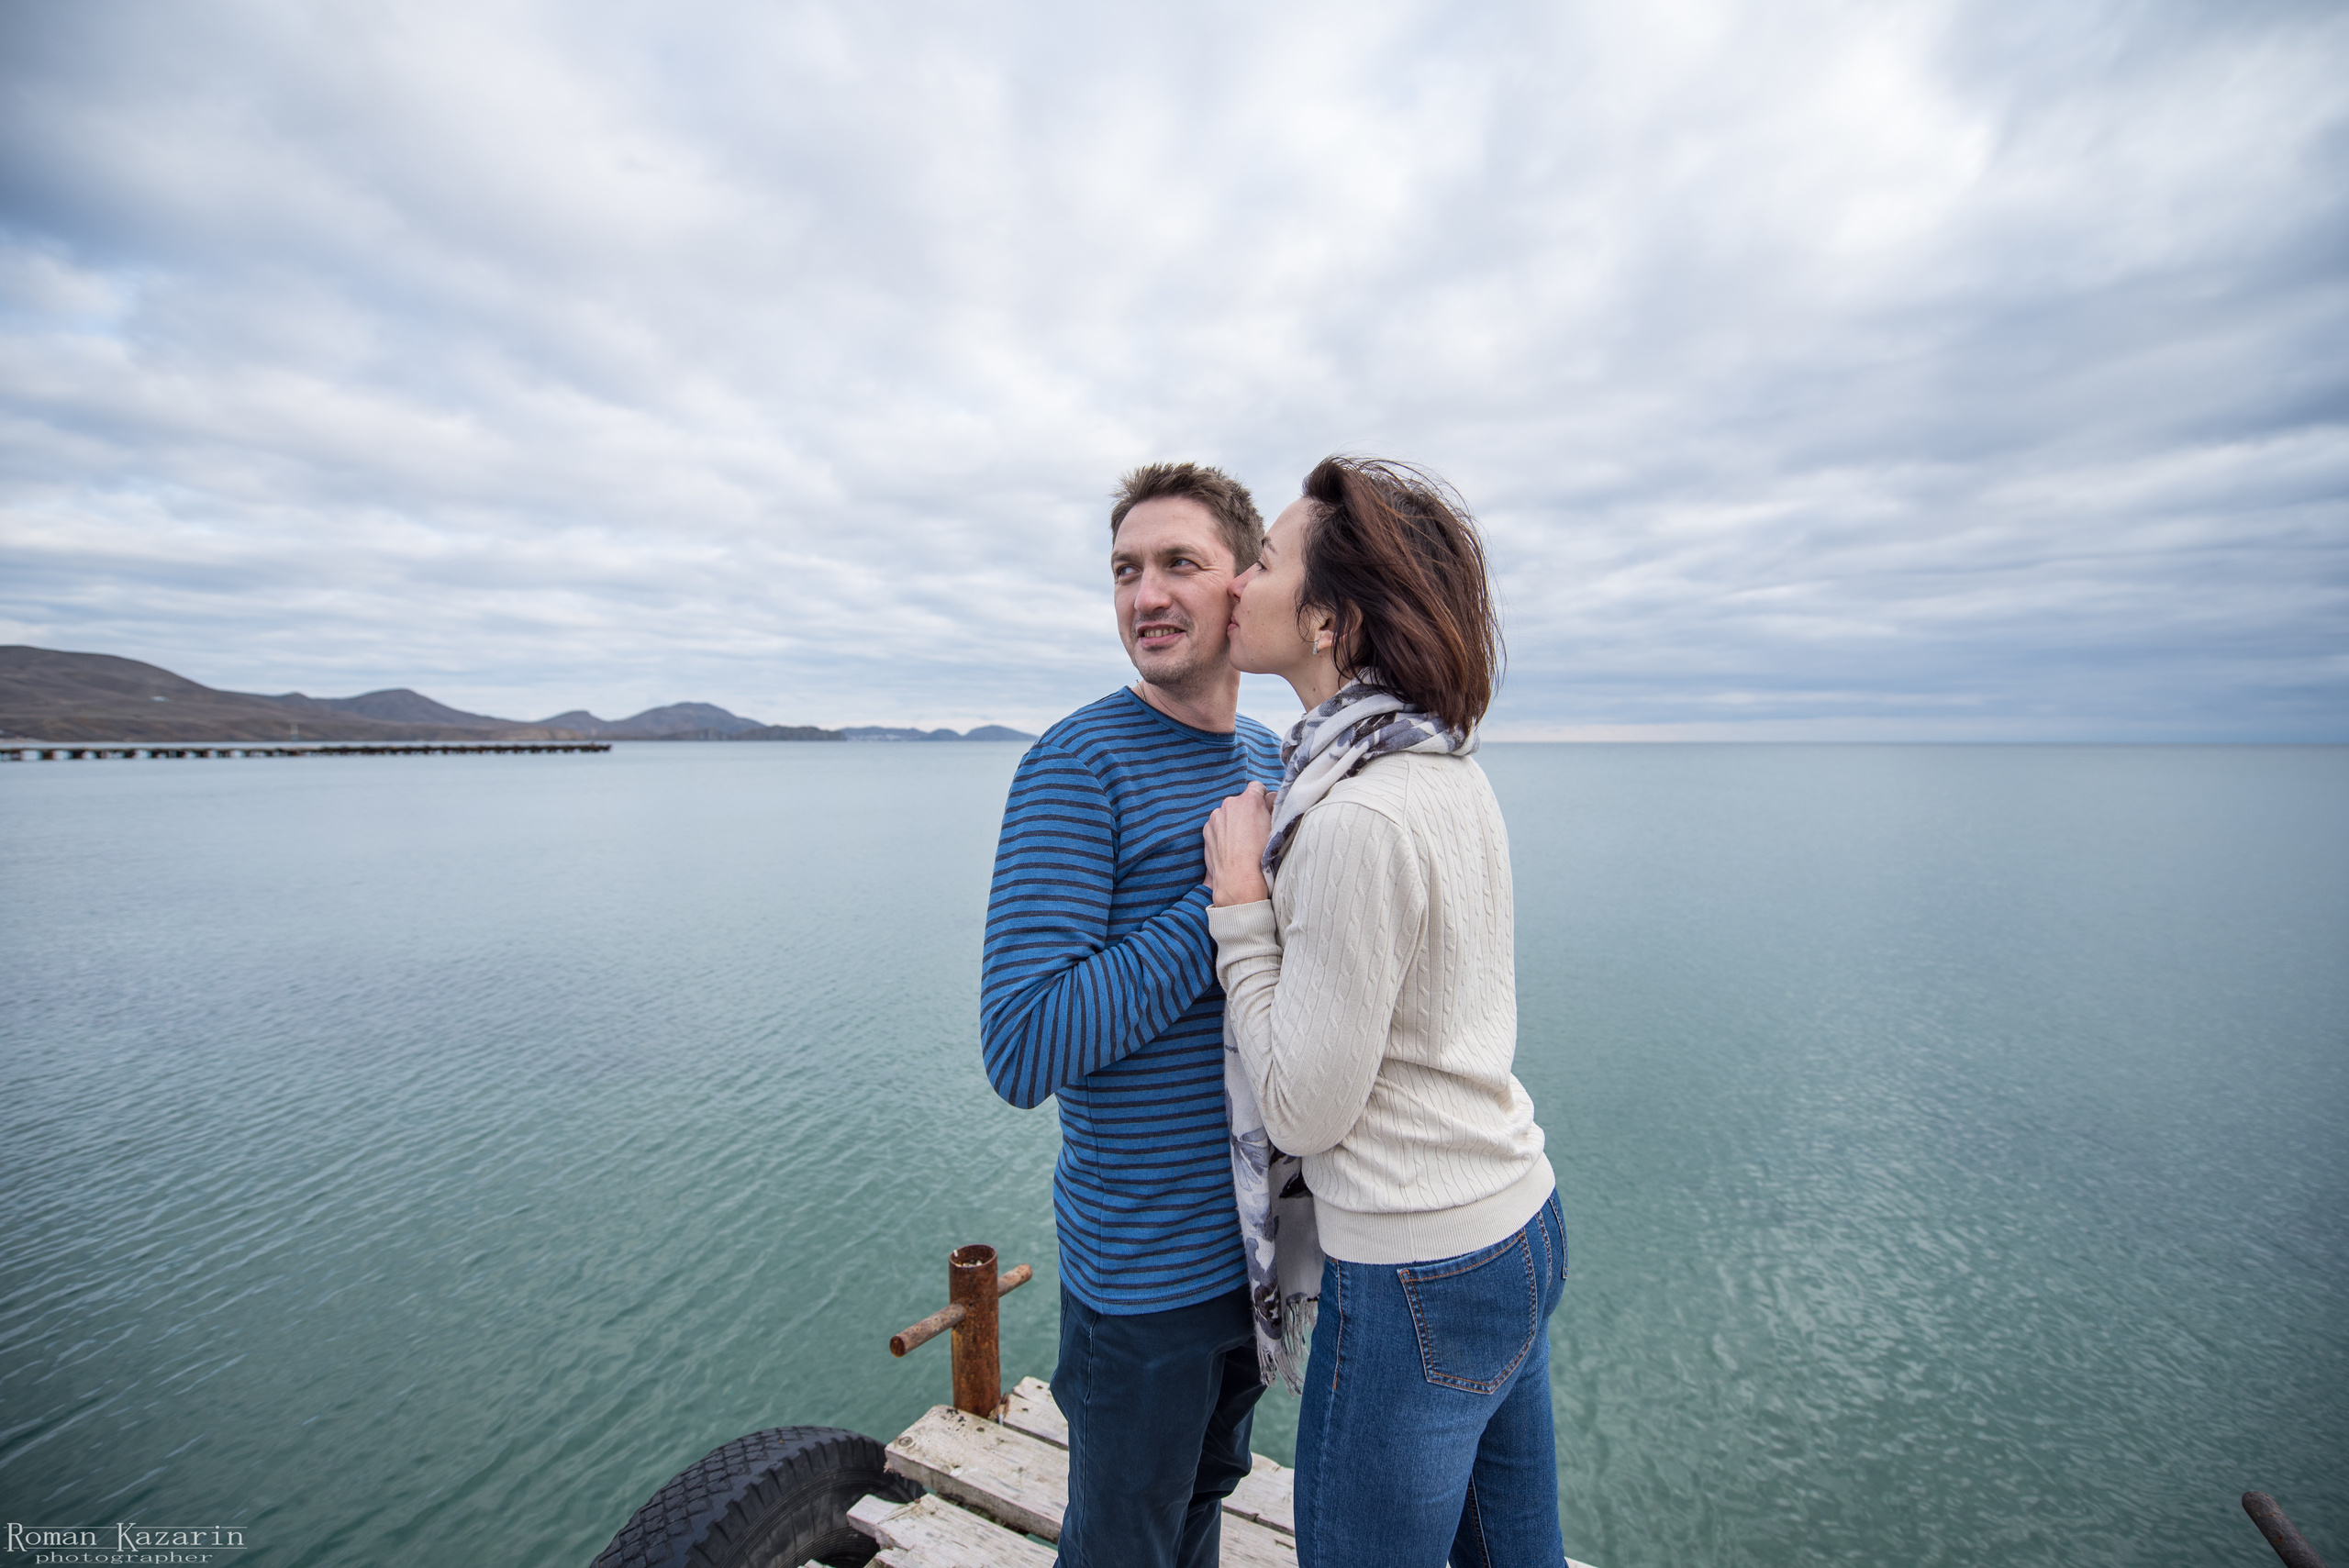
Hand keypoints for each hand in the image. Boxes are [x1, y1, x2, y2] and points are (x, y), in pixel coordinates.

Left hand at [1203, 782, 1274, 906]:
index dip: (1263, 798)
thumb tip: (1270, 799)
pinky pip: (1217, 825)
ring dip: (1233, 821)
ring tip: (1240, 843)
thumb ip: (1273, 808)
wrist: (1239, 880)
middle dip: (1247, 811)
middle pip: (1241, 801)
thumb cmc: (1262, 856)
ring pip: (1228, 814)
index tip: (1265, 811)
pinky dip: (1222, 832)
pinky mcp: (1206, 830)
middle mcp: (1230, 804)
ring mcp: (1215, 816)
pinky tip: (1229, 847)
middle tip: (1254, 830)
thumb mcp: (1276, 828)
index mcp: (1249, 800)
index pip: (1257, 787)